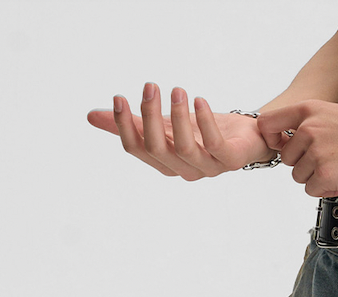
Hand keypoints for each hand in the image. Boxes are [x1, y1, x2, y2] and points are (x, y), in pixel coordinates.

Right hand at [86, 83, 271, 178]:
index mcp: (164, 162)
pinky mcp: (230, 160)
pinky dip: (206, 121)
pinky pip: (215, 145)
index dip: (124, 125)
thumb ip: (133, 122)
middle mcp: (183, 169)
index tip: (119, 96)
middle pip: (156, 148)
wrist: (246, 137)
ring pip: (184, 149)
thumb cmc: (203, 131)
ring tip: (177, 89)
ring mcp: (207, 168)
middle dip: (150, 116)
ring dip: (177, 117)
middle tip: (150, 85)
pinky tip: (199, 100)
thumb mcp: (164, 124)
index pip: (136, 149)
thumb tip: (91, 117)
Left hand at [255, 101, 337, 196]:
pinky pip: (312, 190)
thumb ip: (311, 125)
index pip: (268, 124)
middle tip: (328, 161)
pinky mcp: (325, 174)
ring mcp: (316, 152)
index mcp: (308, 110)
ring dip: (317, 178)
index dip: (271, 139)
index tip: (282, 146)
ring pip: (300, 177)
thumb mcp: (335, 113)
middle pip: (287, 159)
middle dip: (304, 164)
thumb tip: (293, 142)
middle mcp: (308, 129)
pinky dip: (326, 190)